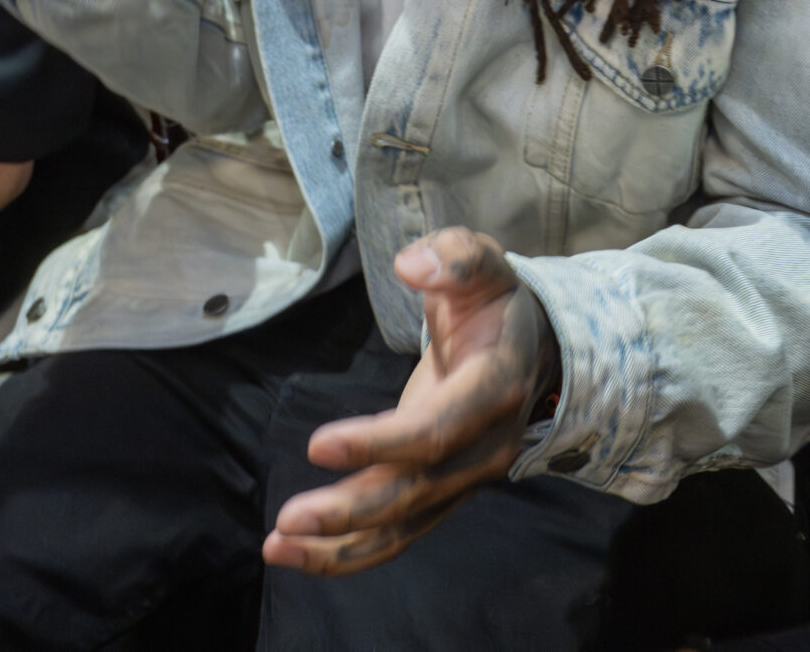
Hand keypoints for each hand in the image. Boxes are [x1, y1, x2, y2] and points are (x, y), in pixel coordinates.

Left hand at [264, 229, 558, 576]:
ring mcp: (464, 479)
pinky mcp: (440, 493)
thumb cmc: (494, 302)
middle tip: (288, 519)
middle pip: (415, 492)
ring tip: (277, 546)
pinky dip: (348, 552)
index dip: (379, 443)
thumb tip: (413, 265)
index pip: (436, 430)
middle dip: (350, 511)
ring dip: (339, 547)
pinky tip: (297, 553)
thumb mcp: (484, 264)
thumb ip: (456, 257)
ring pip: (402, 527)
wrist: (532, 348)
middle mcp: (484, 448)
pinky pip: (397, 532)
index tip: (317, 444)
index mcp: (494, 390)